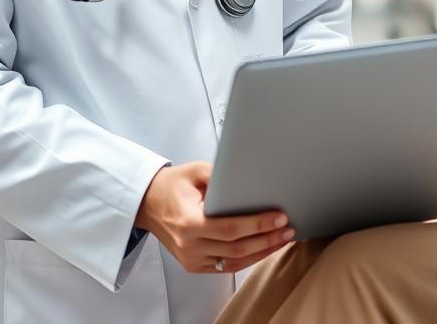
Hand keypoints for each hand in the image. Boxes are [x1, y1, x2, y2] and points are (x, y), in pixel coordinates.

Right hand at [135, 162, 293, 273]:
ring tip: (281, 240)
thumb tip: (249, 178)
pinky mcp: (193, 264)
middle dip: (267, 239)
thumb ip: (221, 174)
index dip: (258, 225)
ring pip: (233, 262)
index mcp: (189, 222)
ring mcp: (191, 258)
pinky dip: (245, 260)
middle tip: (288, 229)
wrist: (148, 203)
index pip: (231, 228)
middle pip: (236, 249)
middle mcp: (190, 245)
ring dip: (261, 252)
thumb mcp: (196, 170)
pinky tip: (262, 250)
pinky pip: (223, 267)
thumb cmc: (171, 185)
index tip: (279, 217)